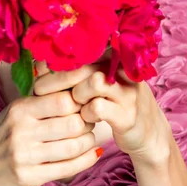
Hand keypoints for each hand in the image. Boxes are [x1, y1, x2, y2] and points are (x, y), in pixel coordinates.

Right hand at [0, 66, 102, 185]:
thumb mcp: (16, 111)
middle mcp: (21, 130)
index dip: (81, 102)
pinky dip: (87, 160)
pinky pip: (68, 168)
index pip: (63, 100)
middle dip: (88, 122)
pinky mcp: (30, 177)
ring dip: (89, 142)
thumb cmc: (5, 137)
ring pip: (73, 146)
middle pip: (73, 123)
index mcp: (20, 109)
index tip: (85, 105)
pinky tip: (93, 154)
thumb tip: (79, 85)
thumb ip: (43, 100)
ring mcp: (25, 156)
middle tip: (90, 122)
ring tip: (89, 138)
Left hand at [35, 57, 171, 164]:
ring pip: (93, 81)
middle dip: (56, 79)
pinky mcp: (128, 115)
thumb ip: (76, 72)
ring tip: (71, 106)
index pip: (80, 51)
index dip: (55, 61)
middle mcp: (123, 70)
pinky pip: (97, 107)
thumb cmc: (113, 106)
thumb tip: (38, 63)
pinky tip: (85, 119)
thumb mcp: (98, 84)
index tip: (39, 73)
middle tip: (40, 91)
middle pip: (83, 65)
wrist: (148, 134)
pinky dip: (85, 114)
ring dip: (75, 95)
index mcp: (114, 58)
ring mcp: (128, 92)